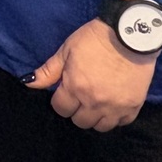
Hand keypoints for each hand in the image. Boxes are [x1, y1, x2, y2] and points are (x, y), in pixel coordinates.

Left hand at [24, 18, 156, 131]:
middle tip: (81, 97)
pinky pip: (121, 123)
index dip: (61, 101)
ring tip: (97, 103)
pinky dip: (116, 117)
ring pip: (101, 127)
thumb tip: (27, 82)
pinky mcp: (133, 106)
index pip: (61, 109)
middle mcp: (94, 102)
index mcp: (75, 88)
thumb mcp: (66, 51)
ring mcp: (115, 107)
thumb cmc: (93, 40)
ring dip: (96, 117)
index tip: (66, 92)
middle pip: (80, 122)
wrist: (128, 34)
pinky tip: (113, 104)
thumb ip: (48, 71)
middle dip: (77, 110)